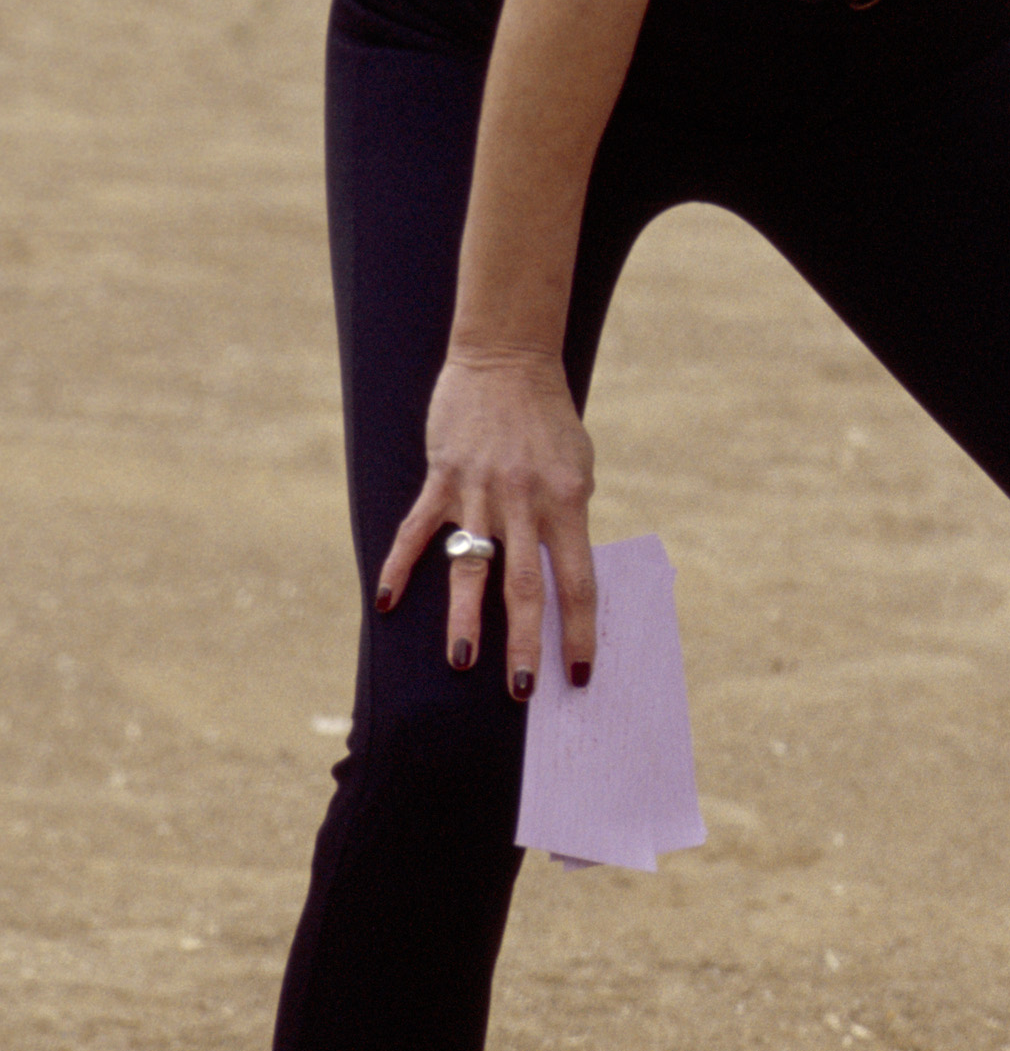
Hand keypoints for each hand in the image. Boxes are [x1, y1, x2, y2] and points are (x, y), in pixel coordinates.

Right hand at [374, 346, 597, 699]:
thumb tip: (564, 580)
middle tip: (522, 692)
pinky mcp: (442, 476)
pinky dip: (401, 565)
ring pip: (471, 565)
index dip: (580, 630)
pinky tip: (387, 601)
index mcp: (567, 500)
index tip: (580, 675)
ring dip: (466, 617)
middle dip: (525, 642)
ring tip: (462, 661)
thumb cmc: (549, 420)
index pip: (578, 580)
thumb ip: (568, 520)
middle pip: (525, 584)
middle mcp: (524, 500)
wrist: (507, 358)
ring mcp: (479, 489)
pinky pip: (417, 529)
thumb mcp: (577, 468)